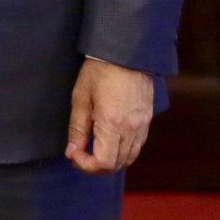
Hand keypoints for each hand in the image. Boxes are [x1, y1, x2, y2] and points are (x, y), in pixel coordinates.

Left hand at [65, 57, 153, 173]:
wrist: (126, 53)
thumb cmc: (99, 72)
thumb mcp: (81, 98)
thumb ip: (77, 128)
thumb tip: (72, 152)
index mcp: (113, 124)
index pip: (104, 162)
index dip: (86, 165)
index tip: (74, 154)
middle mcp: (131, 129)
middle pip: (117, 165)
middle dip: (96, 166)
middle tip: (80, 154)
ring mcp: (142, 126)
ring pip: (129, 158)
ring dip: (111, 161)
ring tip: (93, 149)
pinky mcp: (147, 120)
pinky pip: (137, 146)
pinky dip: (123, 151)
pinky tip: (110, 142)